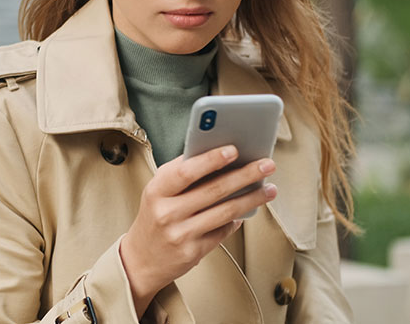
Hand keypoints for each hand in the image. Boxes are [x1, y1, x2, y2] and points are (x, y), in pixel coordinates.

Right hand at [119, 145, 276, 316]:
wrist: (140, 259)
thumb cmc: (154, 216)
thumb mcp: (158, 191)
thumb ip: (182, 173)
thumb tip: (220, 155)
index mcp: (157, 190)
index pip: (186, 171)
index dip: (211, 159)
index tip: (234, 149)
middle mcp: (167, 212)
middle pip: (214, 190)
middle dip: (245, 175)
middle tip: (266, 165)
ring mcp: (180, 234)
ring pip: (225, 212)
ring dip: (252, 198)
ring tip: (269, 188)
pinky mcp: (193, 252)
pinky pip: (223, 231)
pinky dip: (237, 219)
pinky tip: (248, 210)